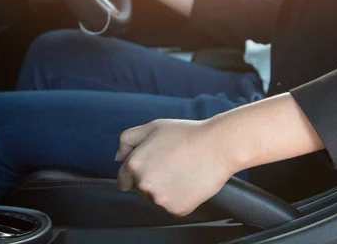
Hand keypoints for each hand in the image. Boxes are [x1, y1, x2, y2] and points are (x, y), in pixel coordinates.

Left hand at [115, 119, 236, 215]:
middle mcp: (144, 185)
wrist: (218, 145)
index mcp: (135, 165)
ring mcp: (160, 199)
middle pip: (139, 190)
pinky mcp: (177, 209)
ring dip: (165, 189)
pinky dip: (180, 196)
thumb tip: (118, 158)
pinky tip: (190, 180)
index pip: (123, 180)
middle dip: (151, 179)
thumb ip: (128, 139)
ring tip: (182, 170)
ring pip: (156, 199)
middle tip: (172, 164)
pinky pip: (172, 206)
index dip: (137, 172)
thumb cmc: (187, 134)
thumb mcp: (154, 127)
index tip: (153, 165)